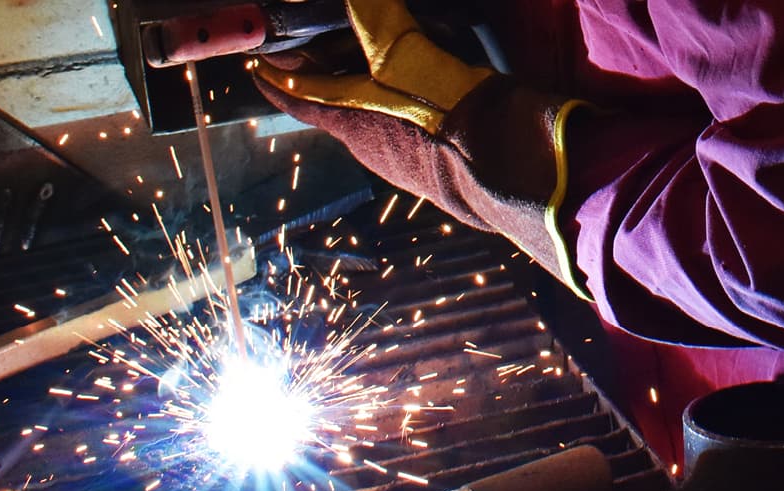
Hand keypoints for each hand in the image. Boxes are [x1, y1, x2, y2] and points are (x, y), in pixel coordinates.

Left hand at [252, 0, 591, 298]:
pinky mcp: (441, 167)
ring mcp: (407, 163)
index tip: (258, 60)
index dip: (272, 76)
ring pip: (376, 113)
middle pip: (335, 101)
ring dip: (374, 80)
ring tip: (395, 45)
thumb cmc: (460, 119)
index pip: (293, 97)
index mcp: (351, 123)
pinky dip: (408, 96)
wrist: (526, 177)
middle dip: (332, 66)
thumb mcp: (411, 54)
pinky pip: (411, 124)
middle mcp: (372, 149)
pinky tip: (437, 78)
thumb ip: (377, 20)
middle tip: (339, 30)